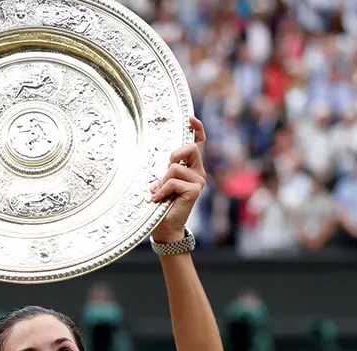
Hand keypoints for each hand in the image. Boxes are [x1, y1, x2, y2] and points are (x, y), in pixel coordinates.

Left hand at [150, 117, 206, 242]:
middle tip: (165, 168)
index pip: (198, 144)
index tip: (191, 118)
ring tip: (159, 193)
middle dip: (176, 154)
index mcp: (192, 167)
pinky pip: (173, 181)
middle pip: (191, 148)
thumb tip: (164, 160)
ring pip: (175, 167)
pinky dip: (162, 190)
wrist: (165, 227)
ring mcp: (198, 181)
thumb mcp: (162, 181)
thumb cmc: (162, 204)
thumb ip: (166, 169)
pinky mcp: (195, 190)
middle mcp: (198, 172)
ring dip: (162, 180)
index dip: (197, 129)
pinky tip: (158, 199)